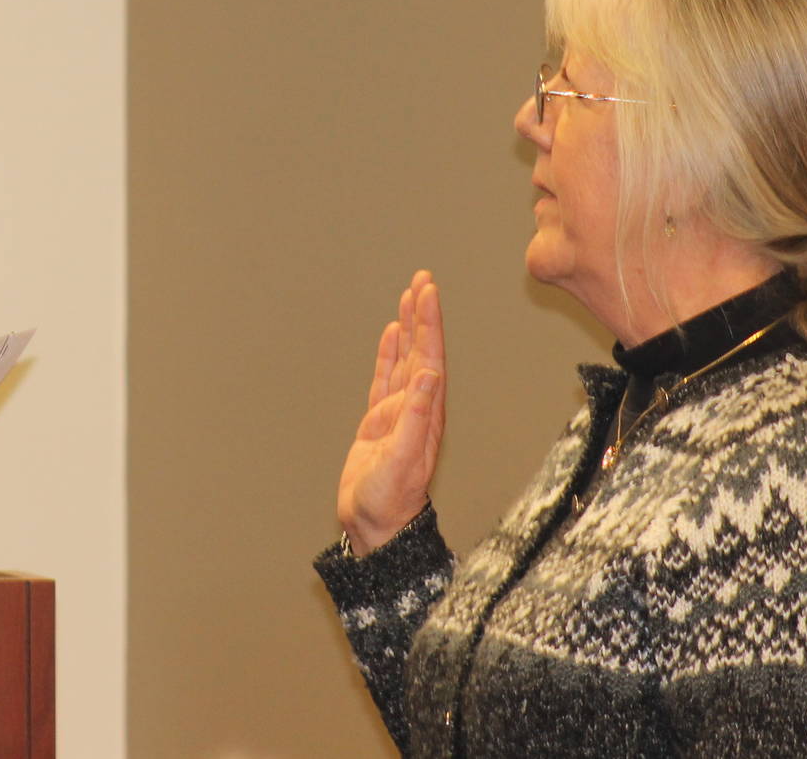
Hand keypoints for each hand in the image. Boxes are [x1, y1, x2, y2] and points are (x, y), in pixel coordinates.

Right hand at [337, 269, 445, 555]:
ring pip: (405, 358)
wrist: (376, 527)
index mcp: (425, 412)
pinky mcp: (379, 421)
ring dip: (410, 327)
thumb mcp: (402, 461)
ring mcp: (397, 411)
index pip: (430, 357)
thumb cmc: (389, 501)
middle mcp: (416, 406)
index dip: (429, 324)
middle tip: (422, 279)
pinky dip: (389, 353)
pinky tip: (391, 334)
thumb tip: (428, 375)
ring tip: (410, 296)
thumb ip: (414, 417)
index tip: (427, 291)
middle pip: (422, 350)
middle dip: (423, 314)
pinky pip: (385, 377)